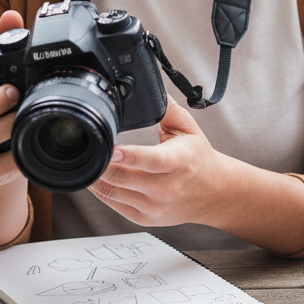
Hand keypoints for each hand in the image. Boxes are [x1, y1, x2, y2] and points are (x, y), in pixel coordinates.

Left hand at [89, 96, 228, 224]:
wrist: (214, 192)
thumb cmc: (199, 158)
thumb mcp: (188, 128)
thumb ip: (166, 107)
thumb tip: (149, 85)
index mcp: (179, 162)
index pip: (150, 160)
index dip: (127, 155)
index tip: (111, 147)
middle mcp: (167, 187)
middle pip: (122, 177)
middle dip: (101, 163)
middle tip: (90, 147)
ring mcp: (155, 206)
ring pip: (112, 192)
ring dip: (95, 176)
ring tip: (89, 159)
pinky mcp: (146, 218)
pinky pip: (113, 205)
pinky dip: (100, 190)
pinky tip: (98, 177)